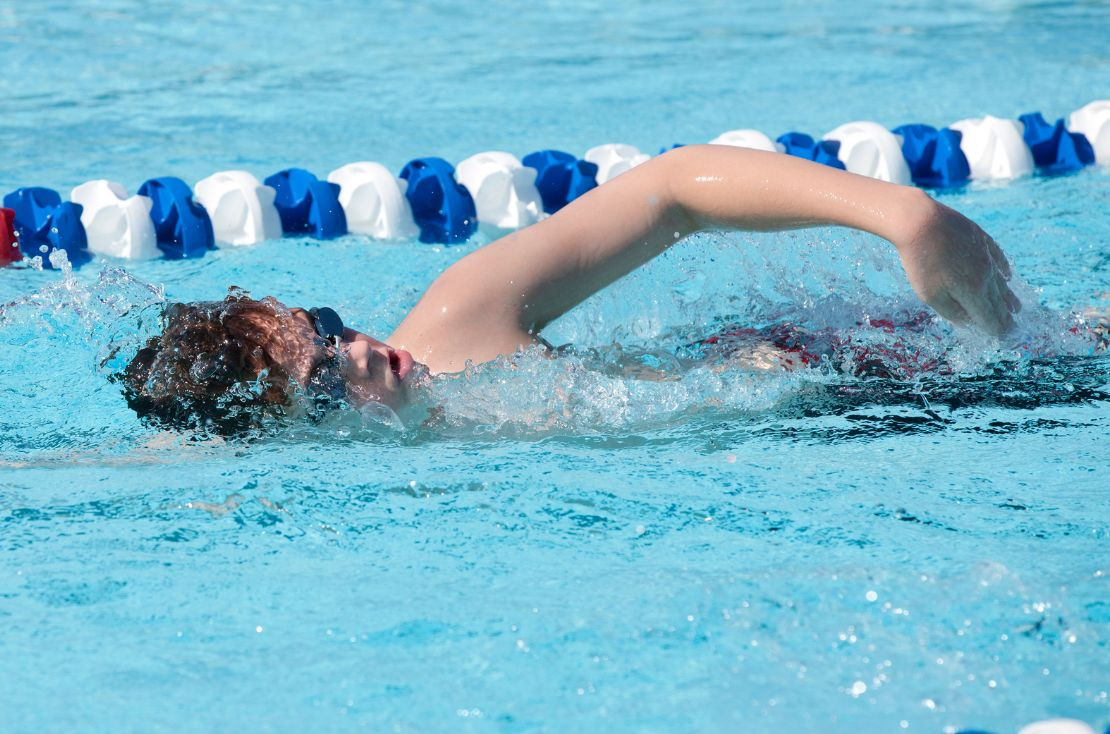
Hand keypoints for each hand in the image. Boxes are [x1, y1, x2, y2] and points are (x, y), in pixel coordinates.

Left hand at [894, 197, 1019, 335]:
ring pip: (1000, 281)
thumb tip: (968, 322)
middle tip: (1013, 329)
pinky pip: (998, 258)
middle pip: (998, 301)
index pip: (990, 317)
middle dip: (1005, 317)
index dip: (997, 329)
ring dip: (1008, 297)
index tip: (1003, 338)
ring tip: (1016, 308)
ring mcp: (985, 255)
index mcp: (973, 292)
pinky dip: (1004, 270)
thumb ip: (951, 311)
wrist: (921, 222)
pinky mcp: (981, 239)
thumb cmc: (921, 263)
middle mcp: (986, 275)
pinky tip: (1008, 275)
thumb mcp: (930, 295)